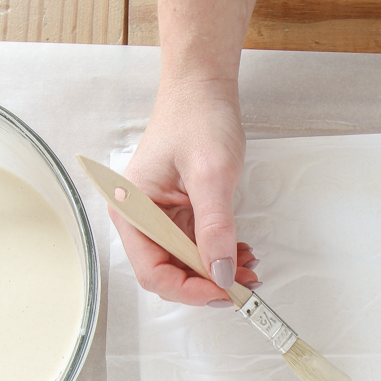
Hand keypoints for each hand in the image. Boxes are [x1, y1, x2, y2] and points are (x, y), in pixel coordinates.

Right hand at [110, 0, 260, 306]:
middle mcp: (139, 219)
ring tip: (248, 271)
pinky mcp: (178, 215)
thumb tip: (221, 272)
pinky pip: (196, 248)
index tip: (223, 292)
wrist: (203, 88)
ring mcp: (159, 219)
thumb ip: (215, 227)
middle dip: (206, 284)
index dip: (189, 289)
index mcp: (132, 211)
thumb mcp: (211, 174)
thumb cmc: (198, 118)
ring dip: (216, 273)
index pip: (153, 271)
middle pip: (168, 273)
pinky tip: (241, 254)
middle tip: (242, 288)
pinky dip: (219, 256)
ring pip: (185, 265)